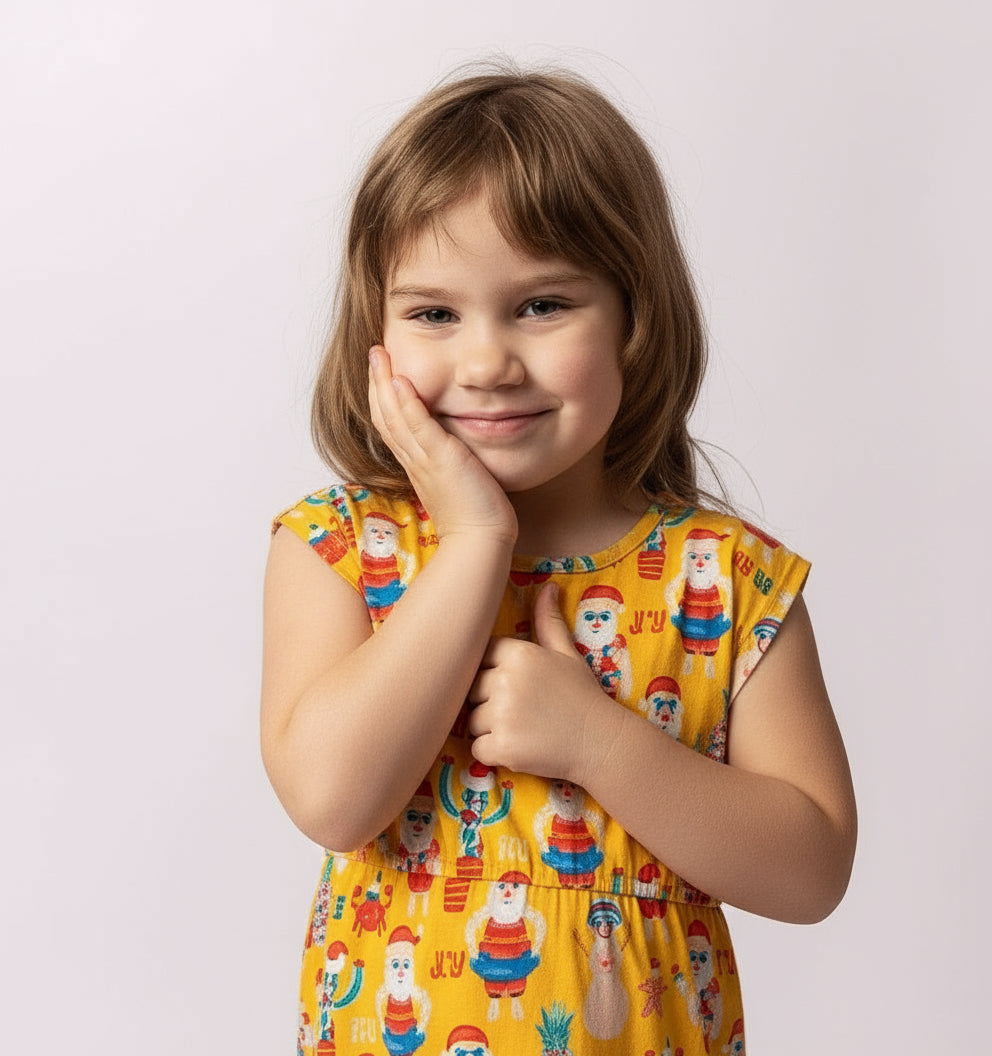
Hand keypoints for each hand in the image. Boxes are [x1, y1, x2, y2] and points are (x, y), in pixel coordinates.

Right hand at [368, 346, 516, 544]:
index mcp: (417, 465)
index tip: (383, 373)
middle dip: (376, 383)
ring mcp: (425, 460)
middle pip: (383, 416)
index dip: (383, 398)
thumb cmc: (477, 516)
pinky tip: (401, 381)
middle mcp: (414, 461)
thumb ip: (452, 461)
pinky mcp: (442, 460)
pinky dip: (407, 404)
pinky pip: (417, 428)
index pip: (391, 426)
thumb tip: (458, 448)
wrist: (481, 540)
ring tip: (379, 356)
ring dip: (383, 384)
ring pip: (393, 417)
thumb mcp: (458, 480)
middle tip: (374, 353)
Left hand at [466, 583, 622, 780]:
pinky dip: (493, 753)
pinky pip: (477, 749)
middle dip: (489, 702)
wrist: (602, 743)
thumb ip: (548, 621)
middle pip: (472, 690)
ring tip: (524, 729)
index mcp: (519, 653)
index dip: (494, 672)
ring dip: (490, 729)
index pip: (481, 656)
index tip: (517, 686)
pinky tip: (520, 747)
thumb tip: (548, 587)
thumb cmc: (582, 696)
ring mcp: (502, 715)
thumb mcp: (567, 653)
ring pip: (472, 721)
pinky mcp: (502, 747)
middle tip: (523, 711)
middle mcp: (506, 680)